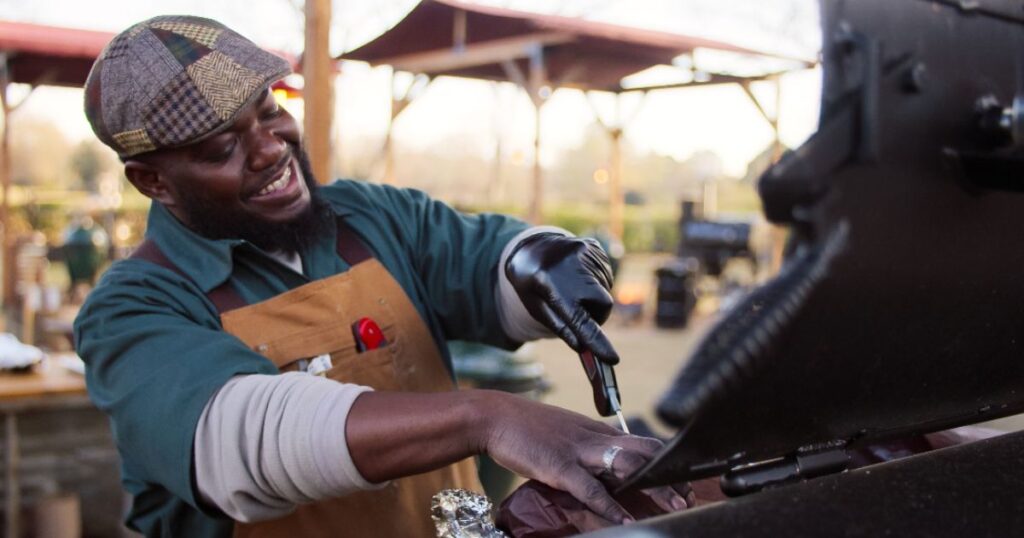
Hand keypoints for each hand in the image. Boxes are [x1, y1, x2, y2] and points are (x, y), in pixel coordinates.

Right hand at [477, 391, 685, 523]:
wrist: (494, 417)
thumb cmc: (527, 428)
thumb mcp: (566, 433)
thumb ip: (588, 447)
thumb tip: (606, 467)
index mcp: (597, 431)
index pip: (642, 442)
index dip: (666, 460)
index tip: (685, 479)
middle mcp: (594, 437)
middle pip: (644, 452)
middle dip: (670, 474)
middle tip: (690, 496)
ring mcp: (578, 451)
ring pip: (626, 466)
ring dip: (654, 487)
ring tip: (675, 506)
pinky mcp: (559, 466)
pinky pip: (590, 488)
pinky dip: (610, 505)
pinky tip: (624, 519)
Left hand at [505, 233, 617, 364]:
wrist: (528, 247)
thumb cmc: (531, 284)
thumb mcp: (536, 307)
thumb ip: (560, 326)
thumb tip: (583, 347)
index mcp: (549, 284)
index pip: (579, 319)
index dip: (596, 340)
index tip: (612, 359)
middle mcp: (569, 266)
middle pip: (603, 303)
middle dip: (596, 313)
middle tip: (578, 310)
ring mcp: (584, 252)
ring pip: (606, 290)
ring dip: (595, 297)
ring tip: (572, 287)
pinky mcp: (593, 246)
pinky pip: (606, 275)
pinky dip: (596, 282)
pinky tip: (578, 276)